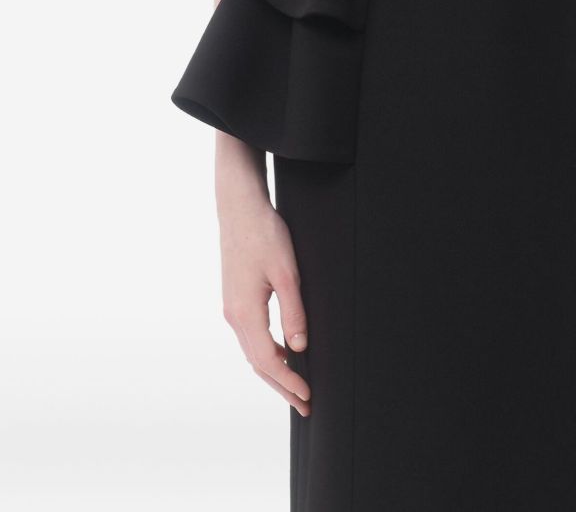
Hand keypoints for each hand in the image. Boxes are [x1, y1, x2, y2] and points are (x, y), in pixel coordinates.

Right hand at [219, 190, 311, 417]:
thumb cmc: (264, 234)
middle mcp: (233, 316)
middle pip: (258, 364)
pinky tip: (282, 353)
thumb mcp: (286, 272)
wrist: (239, 208)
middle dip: (281, 386)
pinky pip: (250, 337)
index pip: (268, 361)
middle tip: (304, 404)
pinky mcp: (234, 299)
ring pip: (252, 352)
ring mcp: (231, 308)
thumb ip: (293, 311)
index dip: (288, 382)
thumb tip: (299, 347)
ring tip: (295, 386)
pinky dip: (266, 353)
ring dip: (273, 372)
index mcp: (245, 313)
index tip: (307, 396)